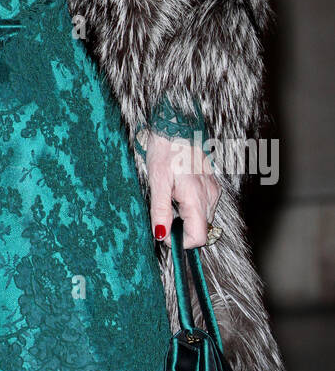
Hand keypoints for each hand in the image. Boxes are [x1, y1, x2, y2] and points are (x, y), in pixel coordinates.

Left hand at [146, 130, 221, 250]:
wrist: (175, 128)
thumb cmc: (165, 151)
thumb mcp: (157, 182)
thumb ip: (160, 211)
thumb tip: (161, 235)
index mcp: (197, 197)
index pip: (199, 237)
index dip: (180, 242)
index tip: (164, 232)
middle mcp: (210, 196)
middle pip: (201, 230)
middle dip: (181, 229)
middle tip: (164, 211)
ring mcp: (213, 191)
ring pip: (202, 220)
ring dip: (185, 218)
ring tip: (170, 198)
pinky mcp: (212, 186)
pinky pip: (203, 207)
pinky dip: (190, 208)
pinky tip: (178, 193)